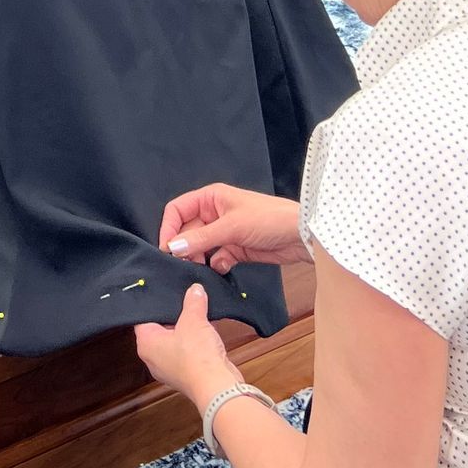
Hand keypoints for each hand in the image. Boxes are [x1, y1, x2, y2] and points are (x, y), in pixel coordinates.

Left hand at [135, 283, 236, 405]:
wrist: (217, 387)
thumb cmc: (197, 357)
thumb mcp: (194, 320)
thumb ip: (193, 301)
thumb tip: (195, 289)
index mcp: (146, 344)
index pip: (143, 318)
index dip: (154, 305)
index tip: (163, 293)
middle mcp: (153, 359)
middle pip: (159, 330)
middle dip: (173, 316)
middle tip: (183, 300)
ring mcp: (169, 369)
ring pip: (174, 342)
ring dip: (186, 331)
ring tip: (197, 314)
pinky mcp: (185, 375)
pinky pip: (187, 353)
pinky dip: (195, 344)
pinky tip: (206, 333)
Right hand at [159, 183, 300, 275]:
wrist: (300, 236)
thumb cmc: (267, 219)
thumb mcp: (231, 227)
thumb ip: (200, 239)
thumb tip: (172, 248)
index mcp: (211, 198)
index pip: (178, 210)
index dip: (169, 228)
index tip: (167, 250)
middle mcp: (214, 213)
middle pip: (188, 231)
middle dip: (185, 248)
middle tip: (183, 266)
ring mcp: (225, 232)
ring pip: (201, 247)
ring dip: (199, 258)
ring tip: (201, 269)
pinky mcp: (236, 249)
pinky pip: (216, 258)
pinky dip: (216, 265)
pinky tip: (223, 267)